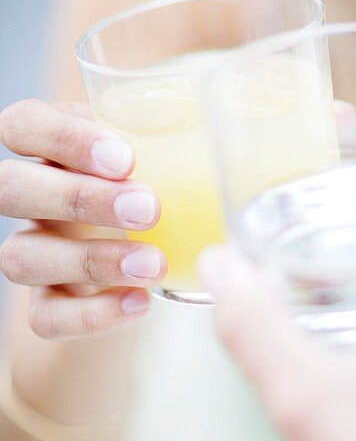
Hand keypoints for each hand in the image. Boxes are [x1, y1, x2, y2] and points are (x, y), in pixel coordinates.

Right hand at [0, 99, 165, 337]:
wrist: (159, 259)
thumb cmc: (169, 185)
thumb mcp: (173, 153)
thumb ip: (187, 137)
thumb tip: (247, 135)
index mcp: (56, 147)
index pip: (22, 123)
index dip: (61, 138)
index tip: (125, 158)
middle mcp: (34, 196)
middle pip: (11, 188)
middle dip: (78, 199)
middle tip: (148, 209)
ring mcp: (36, 250)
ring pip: (20, 257)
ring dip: (89, 260)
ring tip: (154, 263)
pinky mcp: (47, 303)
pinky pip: (44, 317)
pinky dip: (92, 314)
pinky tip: (141, 303)